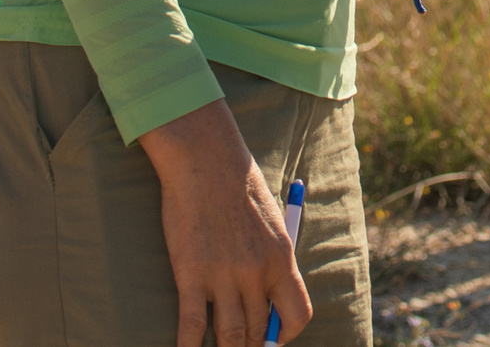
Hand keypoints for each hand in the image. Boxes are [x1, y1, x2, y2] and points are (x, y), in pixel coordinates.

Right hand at [136, 100, 307, 345]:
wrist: (207, 161)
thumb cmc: (240, 188)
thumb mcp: (271, 223)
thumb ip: (272, 260)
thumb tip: (269, 298)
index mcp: (282, 258)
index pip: (297, 314)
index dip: (285, 334)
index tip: (273, 337)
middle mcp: (256, 272)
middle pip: (259, 330)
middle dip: (252, 346)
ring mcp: (223, 275)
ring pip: (230, 335)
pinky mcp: (191, 274)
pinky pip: (192, 325)